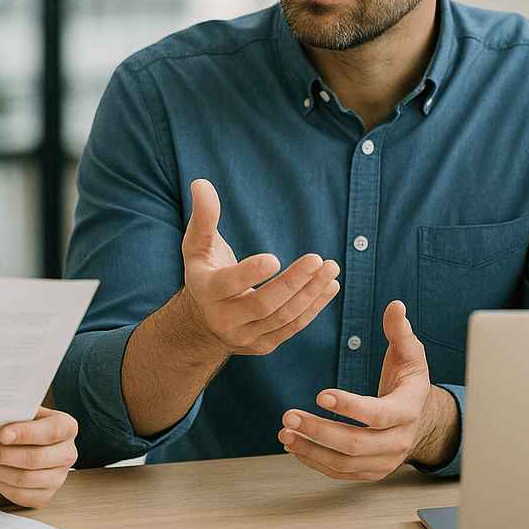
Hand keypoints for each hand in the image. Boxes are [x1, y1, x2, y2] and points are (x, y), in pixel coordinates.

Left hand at [0, 407, 77, 508]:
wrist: (32, 445)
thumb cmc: (26, 425)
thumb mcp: (25, 413)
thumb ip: (13, 413)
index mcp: (66, 427)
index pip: (50, 431)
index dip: (26, 434)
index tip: (2, 434)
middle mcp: (67, 454)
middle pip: (34, 459)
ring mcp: (58, 477)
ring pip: (24, 479)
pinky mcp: (46, 496)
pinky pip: (20, 495)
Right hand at [177, 179, 340, 356]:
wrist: (203, 321)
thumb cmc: (205, 271)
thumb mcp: (197, 244)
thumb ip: (203, 217)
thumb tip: (201, 183)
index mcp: (206, 291)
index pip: (228, 285)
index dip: (250, 274)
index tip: (274, 258)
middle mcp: (224, 320)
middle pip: (263, 304)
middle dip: (293, 282)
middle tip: (319, 259)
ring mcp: (245, 337)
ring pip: (283, 317)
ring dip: (310, 294)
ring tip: (331, 269)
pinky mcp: (264, 345)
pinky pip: (292, 327)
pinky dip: (313, 308)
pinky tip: (329, 286)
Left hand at [279, 300, 458, 480]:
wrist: (422, 421)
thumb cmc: (409, 382)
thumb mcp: (410, 354)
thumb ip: (400, 331)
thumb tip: (395, 306)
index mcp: (408, 409)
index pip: (378, 414)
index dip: (349, 406)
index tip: (320, 394)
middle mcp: (398, 441)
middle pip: (356, 444)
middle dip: (319, 431)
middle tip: (288, 415)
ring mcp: (384, 461)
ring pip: (344, 463)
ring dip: (310, 449)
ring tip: (284, 432)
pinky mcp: (370, 472)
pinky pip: (340, 472)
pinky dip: (314, 461)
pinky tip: (294, 445)